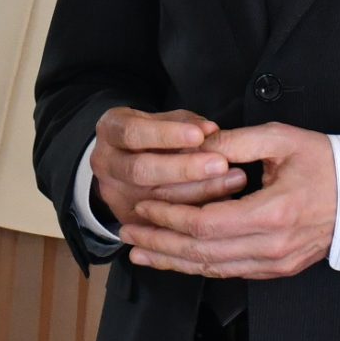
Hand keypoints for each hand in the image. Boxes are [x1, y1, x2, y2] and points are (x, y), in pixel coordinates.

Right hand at [91, 108, 245, 229]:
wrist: (118, 161)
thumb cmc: (148, 135)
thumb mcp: (158, 118)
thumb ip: (183, 122)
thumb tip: (211, 130)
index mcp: (110, 131)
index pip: (133, 133)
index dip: (167, 135)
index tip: (200, 135)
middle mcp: (106, 164)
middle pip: (141, 171)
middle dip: (184, 169)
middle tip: (221, 164)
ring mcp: (115, 195)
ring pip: (155, 201)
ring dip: (199, 192)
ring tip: (233, 181)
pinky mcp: (129, 220)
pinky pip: (163, 222)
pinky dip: (195, 213)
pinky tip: (224, 205)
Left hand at [119, 122, 335, 280]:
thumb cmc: (327, 162)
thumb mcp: (280, 139)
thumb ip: (234, 143)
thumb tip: (195, 147)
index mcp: (272, 213)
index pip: (206, 224)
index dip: (170, 217)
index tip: (144, 207)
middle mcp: (272, 246)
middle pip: (203, 253)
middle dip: (160, 244)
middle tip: (127, 234)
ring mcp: (277, 263)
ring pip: (214, 269)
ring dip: (174, 261)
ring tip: (141, 252)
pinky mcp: (279, 268)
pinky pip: (231, 272)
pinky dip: (199, 266)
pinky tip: (177, 259)